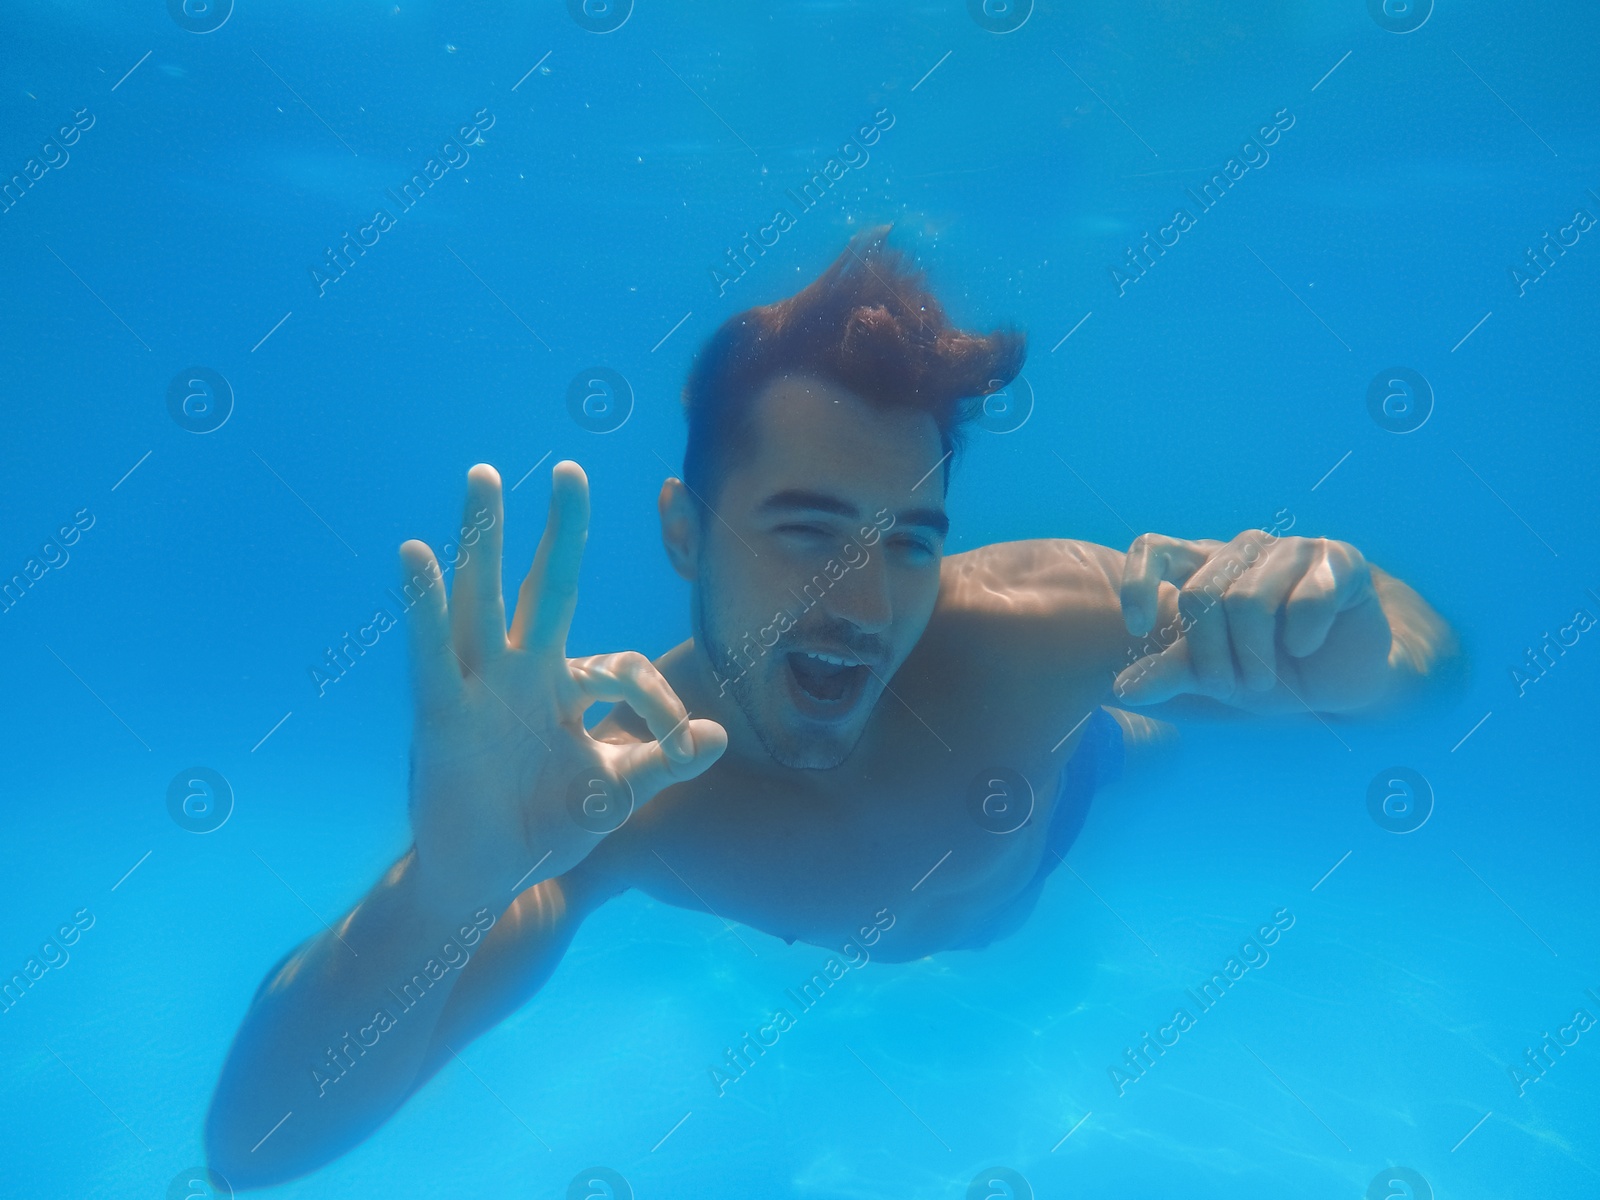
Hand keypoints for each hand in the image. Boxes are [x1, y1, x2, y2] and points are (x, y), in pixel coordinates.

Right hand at [402, 462, 726, 905]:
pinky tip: (416, 554)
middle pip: (547, 589)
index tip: (684, 741)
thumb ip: (664, 761)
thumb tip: (718, 735)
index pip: (621, 665)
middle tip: (572, 469)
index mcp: (568, 690)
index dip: (658, 698)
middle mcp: (523, 675)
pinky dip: (424, 606)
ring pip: (483, 601)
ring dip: (483, 539)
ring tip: (484, 476)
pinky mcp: (442, 717)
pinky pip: (433, 654)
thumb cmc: (549, 828)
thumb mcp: (617, 792)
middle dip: (561, 531)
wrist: (486, 882)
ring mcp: (480, 690)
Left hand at [1113, 530, 1380, 706]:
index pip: (1152, 549)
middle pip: (1200, 596)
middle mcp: (1241, 549)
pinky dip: (1303, 639)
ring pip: (1248, 600)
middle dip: (1212, 656)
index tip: (1139, 628)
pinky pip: (1307, 601)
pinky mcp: (1339, 559)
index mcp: (1203, 566)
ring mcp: (1290, 548)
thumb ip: (1172, 671)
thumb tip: (1124, 688)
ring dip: (1255, 656)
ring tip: (1267, 679)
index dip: (1138, 584)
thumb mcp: (1217, 674)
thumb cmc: (1272, 667)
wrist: (1347, 675)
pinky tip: (1307, 647)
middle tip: (1233, 687)